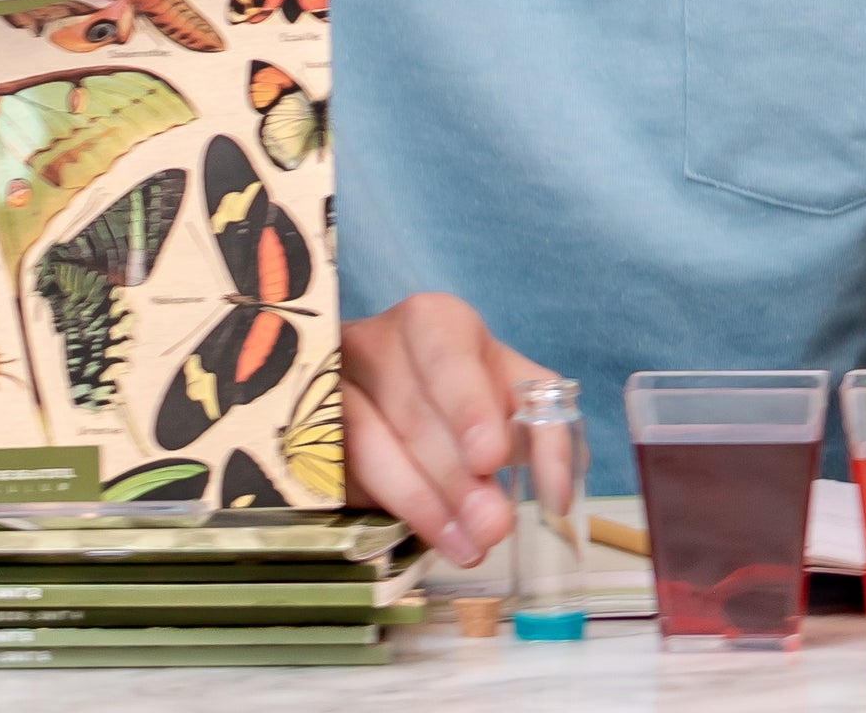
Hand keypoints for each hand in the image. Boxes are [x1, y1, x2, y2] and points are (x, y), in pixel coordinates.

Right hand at [340, 294, 541, 564]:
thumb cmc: (464, 394)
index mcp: (433, 321)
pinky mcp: (306, 433)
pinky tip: (422, 538)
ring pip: (370, 444)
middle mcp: (376, 342)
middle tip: (492, 528)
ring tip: (467, 545)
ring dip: (423, 502)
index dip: (469, 405)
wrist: (388, 395)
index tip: (491, 456)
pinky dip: (383, 508)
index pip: (447, 354)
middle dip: (457, 477)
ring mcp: (331, 387)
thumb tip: (560, 487)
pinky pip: (338, 472)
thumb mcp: (510, 395)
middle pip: (413, 411)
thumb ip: (542, 431)